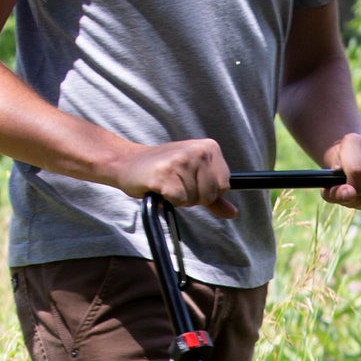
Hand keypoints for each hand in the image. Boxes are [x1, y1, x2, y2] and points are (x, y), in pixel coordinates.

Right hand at [112, 138, 235, 216]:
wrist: (128, 163)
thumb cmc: (163, 171)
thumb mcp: (193, 178)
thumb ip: (214, 196)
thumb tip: (232, 212)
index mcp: (209, 148)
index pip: (224, 186)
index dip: (207, 191)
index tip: (189, 180)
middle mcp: (198, 150)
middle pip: (211, 194)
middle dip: (194, 196)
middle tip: (176, 183)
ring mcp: (181, 161)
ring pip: (195, 199)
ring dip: (180, 198)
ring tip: (168, 183)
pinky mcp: (166, 175)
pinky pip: (179, 200)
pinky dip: (169, 200)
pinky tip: (159, 186)